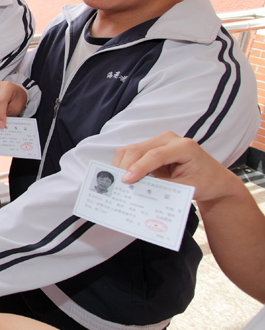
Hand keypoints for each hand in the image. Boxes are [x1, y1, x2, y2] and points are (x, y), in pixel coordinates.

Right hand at [112, 131, 239, 202]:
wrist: (213, 177)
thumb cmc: (207, 182)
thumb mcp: (191, 188)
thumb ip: (167, 188)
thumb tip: (142, 190)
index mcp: (184, 147)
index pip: (155, 155)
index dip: (139, 167)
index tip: (126, 180)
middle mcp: (169, 139)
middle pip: (139, 149)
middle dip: (125, 166)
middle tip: (116, 184)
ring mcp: (159, 142)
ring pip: (131, 150)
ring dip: (122, 165)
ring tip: (117, 182)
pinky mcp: (150, 148)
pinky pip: (132, 154)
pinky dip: (124, 165)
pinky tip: (122, 177)